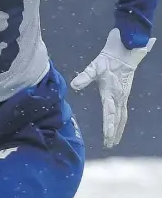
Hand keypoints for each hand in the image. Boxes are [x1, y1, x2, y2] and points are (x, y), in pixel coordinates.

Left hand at [71, 28, 154, 147]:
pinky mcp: (123, 95)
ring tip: (113, 141)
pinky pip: (123, 112)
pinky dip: (120, 122)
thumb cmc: (107, 60)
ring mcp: (122, 97)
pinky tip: (118, 128)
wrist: (123, 53)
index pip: (111, 113)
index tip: (107, 137)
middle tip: (108, 145)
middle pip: (117, 119)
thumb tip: (74, 85)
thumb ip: (84, 76)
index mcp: (112, 92)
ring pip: (122, 117)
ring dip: (117, 129)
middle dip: (113, 132)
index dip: (109, 126)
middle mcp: (119, 97)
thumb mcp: (94, 66)